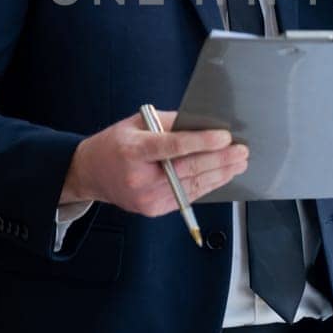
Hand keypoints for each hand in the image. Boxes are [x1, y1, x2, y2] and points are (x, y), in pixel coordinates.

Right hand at [62, 110, 248, 217]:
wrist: (91, 174)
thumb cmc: (115, 145)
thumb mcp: (136, 124)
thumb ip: (169, 123)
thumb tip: (202, 123)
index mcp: (133, 151)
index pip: (172, 147)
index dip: (201, 142)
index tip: (225, 137)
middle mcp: (140, 178)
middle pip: (188, 170)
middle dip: (219, 160)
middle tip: (241, 151)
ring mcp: (147, 198)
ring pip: (192, 186)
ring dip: (220, 174)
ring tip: (239, 164)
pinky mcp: (154, 209)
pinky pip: (187, 197)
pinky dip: (206, 185)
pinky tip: (221, 176)